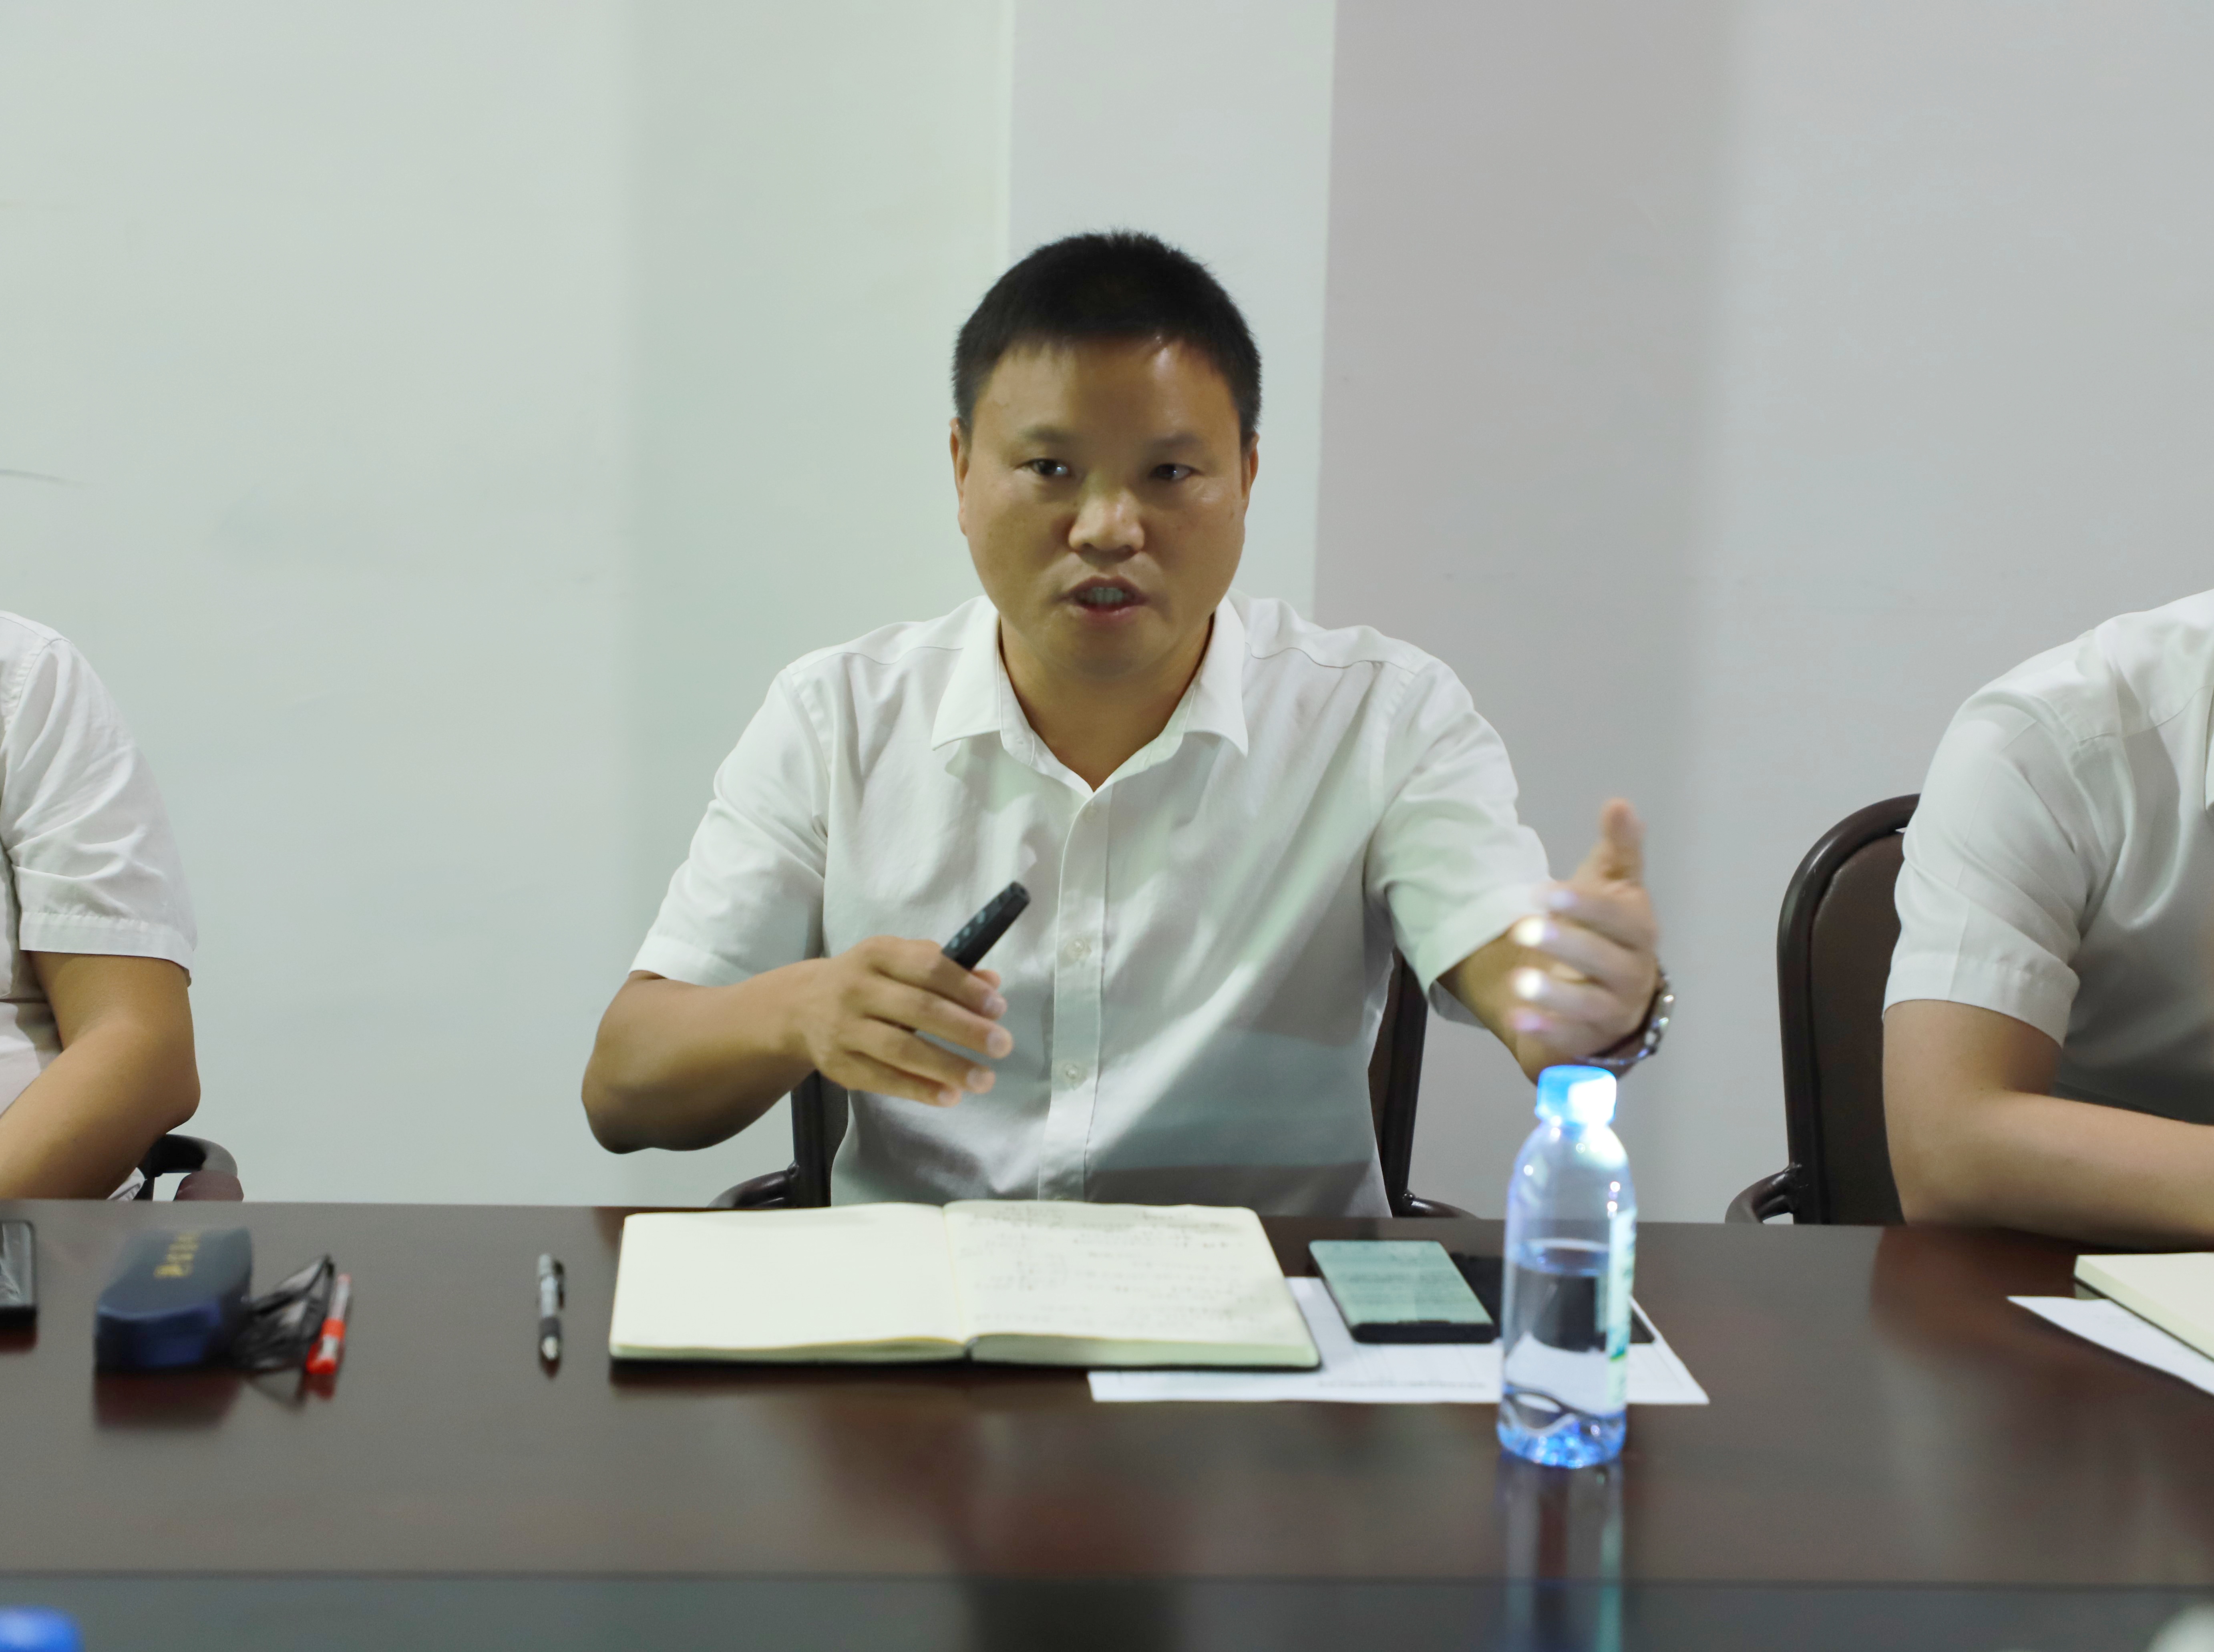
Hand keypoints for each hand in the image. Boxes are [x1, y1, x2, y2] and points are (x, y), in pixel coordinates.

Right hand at [786, 937, 1011, 1107]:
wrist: (800, 1007)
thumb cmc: (866, 981)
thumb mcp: (898, 962)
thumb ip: (944, 969)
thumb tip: (992, 984)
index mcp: (877, 953)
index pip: (927, 967)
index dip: (965, 988)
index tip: (998, 1008)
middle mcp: (856, 988)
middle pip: (918, 1009)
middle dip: (965, 1029)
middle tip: (1002, 1045)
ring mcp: (844, 1028)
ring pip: (901, 1049)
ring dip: (947, 1066)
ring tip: (984, 1079)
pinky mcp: (838, 1064)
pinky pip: (883, 1079)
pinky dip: (919, 1089)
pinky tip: (950, 1096)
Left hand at [1502, 799, 1659, 1062]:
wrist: (1610, 993)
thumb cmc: (1608, 932)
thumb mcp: (1614, 888)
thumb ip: (1619, 850)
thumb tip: (1619, 804)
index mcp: (1639, 931)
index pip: (1618, 917)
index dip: (1585, 904)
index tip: (1545, 891)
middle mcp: (1635, 973)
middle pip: (1604, 960)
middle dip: (1565, 944)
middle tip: (1522, 928)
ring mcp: (1616, 1010)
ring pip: (1590, 1004)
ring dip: (1554, 995)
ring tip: (1518, 984)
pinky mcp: (1593, 1039)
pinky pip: (1573, 1037)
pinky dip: (1547, 1028)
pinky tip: (1517, 1016)